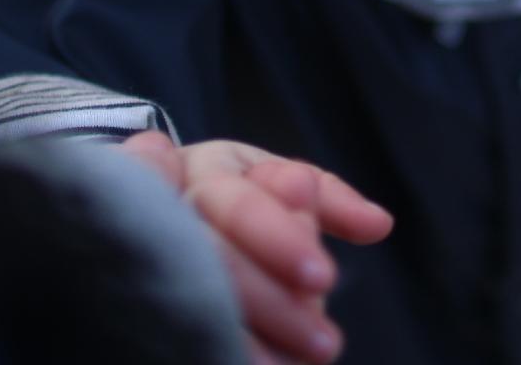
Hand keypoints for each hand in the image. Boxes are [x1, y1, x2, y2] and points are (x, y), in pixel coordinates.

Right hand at [120, 131, 392, 364]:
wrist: (142, 217)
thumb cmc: (235, 198)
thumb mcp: (275, 184)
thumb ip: (326, 201)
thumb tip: (380, 225)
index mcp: (205, 173)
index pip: (237, 204)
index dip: (277, 237)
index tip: (323, 278)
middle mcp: (164, 210)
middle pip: (210, 256)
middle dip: (269, 300)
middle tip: (326, 344)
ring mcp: (142, 253)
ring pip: (184, 295)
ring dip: (242, 337)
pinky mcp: (140, 294)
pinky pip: (168, 325)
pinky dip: (210, 347)